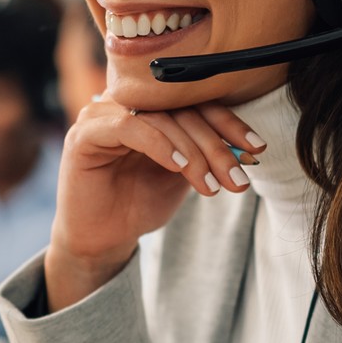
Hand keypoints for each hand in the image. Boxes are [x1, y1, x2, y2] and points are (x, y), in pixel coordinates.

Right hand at [45, 97, 263, 310]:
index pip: (195, 102)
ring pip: (160, 118)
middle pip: (181, 109)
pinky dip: (158, 145)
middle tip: (237, 177)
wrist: (101, 239)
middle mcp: (126, 103)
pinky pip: (127, 127)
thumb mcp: (184, 175)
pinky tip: (178, 167)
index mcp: (150, 107)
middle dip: (215, 145)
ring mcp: (102, 114)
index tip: (257, 149)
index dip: (229, 123)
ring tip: (210, 184)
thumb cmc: (138, 204)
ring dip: (192, 152)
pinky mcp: (84, 133)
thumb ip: (206, 153)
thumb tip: (249, 146)